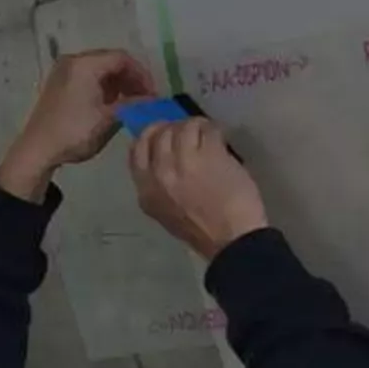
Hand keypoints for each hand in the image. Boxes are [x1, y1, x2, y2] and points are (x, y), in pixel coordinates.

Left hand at [0, 49, 156, 199]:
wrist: (37, 150)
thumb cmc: (75, 133)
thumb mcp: (109, 119)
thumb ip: (134, 104)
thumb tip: (153, 101)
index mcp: (85, 64)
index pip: (122, 58)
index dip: (142, 75)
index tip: (153, 94)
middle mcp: (72, 61)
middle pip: (110, 61)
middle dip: (130, 79)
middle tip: (144, 99)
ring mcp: (62, 72)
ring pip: (98, 70)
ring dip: (117, 84)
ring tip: (130, 104)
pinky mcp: (58, 84)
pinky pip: (86, 78)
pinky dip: (102, 88)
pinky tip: (111, 105)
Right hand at [129, 118, 268, 259]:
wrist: (231, 240)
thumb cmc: (202, 232)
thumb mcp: (165, 212)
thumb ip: (158, 186)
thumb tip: (163, 159)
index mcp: (146, 191)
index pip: (137, 150)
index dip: (150, 135)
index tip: (163, 132)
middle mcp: (160, 173)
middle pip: (159, 134)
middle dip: (174, 128)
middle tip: (189, 131)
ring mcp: (184, 162)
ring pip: (182, 128)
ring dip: (196, 126)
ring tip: (206, 134)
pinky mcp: (209, 155)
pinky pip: (206, 130)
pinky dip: (213, 130)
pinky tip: (219, 137)